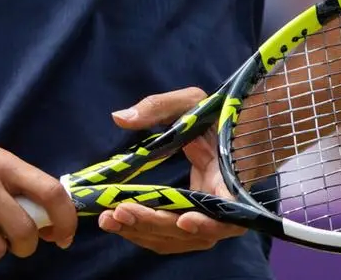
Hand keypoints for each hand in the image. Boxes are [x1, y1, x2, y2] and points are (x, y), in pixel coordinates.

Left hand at [98, 89, 246, 255]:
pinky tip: (117, 224)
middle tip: (121, 211)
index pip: (229, 211)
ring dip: (142, 233)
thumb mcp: (191, 102)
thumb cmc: (215, 117)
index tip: (184, 220)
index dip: (209, 222)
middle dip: (155, 223)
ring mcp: (206, 220)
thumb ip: (157, 107)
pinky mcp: (190, 223)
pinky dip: (142, 233)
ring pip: (175, 239)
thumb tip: (118, 118)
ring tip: (108, 220)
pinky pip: (167, 237)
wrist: (232, 136)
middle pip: (191, 231)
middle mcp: (222, 208)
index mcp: (231, 178)